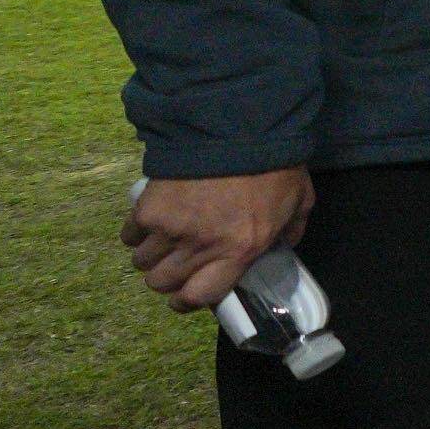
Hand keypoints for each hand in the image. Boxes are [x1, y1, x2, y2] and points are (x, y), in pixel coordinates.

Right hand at [122, 168, 311, 311]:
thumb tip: (282, 246)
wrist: (239, 127)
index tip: (184, 296)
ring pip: (142, 262)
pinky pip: (130, 234)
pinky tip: (149, 222)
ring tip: (162, 241)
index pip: (200, 296)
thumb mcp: (300, 201)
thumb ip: (292, 229)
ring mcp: (171, 229)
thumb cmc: (275, 164)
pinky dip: (135, 232)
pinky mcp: (149, 208)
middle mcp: (200, 247)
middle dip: (165, 278)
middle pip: (162, 282)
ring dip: (150, 255)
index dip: (187, 301)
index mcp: (239, 251)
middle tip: (173, 264)